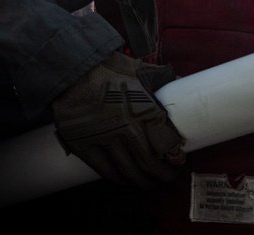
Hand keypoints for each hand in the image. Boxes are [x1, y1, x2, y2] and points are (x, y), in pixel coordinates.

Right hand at [51, 52, 185, 186]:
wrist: (74, 72)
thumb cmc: (109, 69)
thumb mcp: (140, 71)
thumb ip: (159, 78)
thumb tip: (177, 79)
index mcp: (143, 110)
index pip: (166, 142)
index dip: (175, 155)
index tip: (179, 160)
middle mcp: (126, 129)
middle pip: (149, 162)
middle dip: (162, 174)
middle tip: (167, 176)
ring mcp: (105, 140)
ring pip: (129, 171)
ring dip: (142, 181)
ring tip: (149, 182)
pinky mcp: (85, 146)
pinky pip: (105, 171)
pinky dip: (118, 179)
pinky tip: (125, 180)